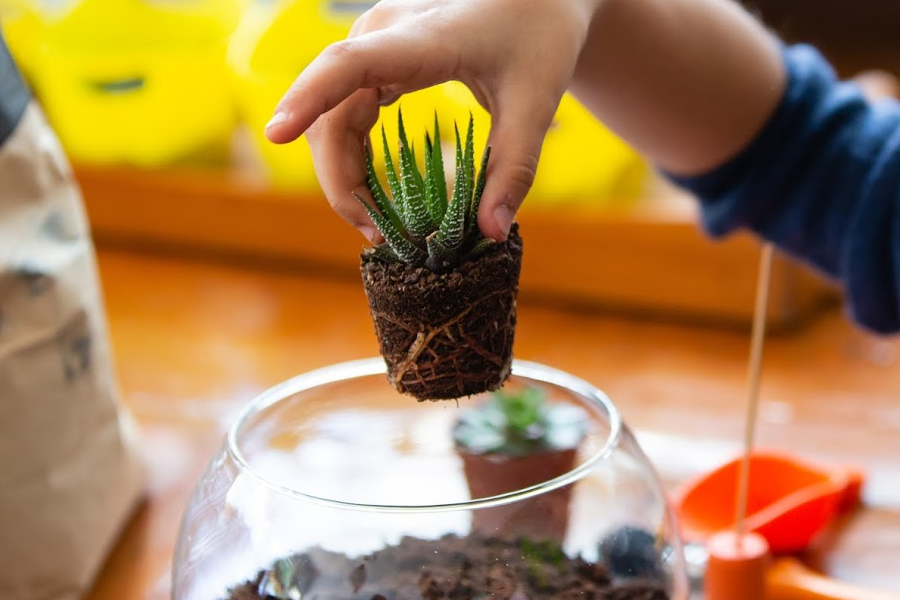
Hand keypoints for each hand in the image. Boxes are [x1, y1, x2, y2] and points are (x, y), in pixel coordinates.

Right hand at [264, 0, 600, 240]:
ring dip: (342, 175)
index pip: (349, 64)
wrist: (536, 3)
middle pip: (332, 111)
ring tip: (376, 224)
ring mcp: (374, 45)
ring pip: (331, 117)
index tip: (276, 134)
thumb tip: (491, 235)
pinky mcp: (376, 61)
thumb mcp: (535, 106)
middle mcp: (383, 33)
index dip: (309, 97)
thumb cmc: (538, 42)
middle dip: (341, 179)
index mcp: (423, 37)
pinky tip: (371, 194)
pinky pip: (344, 113)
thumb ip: (514, 170)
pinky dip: (351, 158)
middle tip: (376, 234)